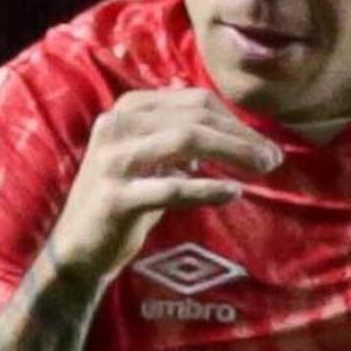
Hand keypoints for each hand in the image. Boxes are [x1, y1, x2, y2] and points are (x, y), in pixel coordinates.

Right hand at [50, 88, 286, 282]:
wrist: (77, 250)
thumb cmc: (123, 202)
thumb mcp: (151, 159)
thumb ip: (180, 136)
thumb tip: (230, 123)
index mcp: (127, 110)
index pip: (193, 101)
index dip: (234, 119)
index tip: (263, 143)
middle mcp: (116, 126)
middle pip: (194, 117)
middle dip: (241, 136)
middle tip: (273, 158)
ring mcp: (112, 161)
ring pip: (185, 141)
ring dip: (233, 152)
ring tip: (263, 169)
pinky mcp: (114, 198)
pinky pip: (172, 188)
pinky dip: (207, 188)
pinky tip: (232, 192)